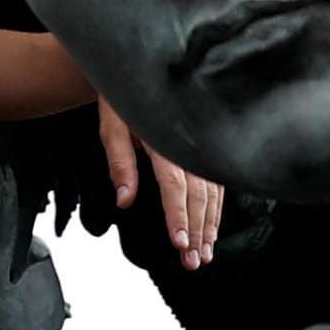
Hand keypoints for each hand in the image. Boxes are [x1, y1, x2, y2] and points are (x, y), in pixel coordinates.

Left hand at [100, 106, 221, 270]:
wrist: (138, 69)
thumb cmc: (122, 97)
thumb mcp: (112, 125)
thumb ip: (119, 162)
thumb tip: (124, 200)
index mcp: (163, 139)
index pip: (174, 184)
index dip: (178, 215)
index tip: (179, 242)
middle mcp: (187, 143)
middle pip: (198, 194)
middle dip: (196, 230)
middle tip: (193, 260)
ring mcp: (200, 144)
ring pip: (212, 191)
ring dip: (209, 224)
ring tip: (205, 252)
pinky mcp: (205, 146)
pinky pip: (216, 180)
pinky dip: (217, 206)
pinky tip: (213, 227)